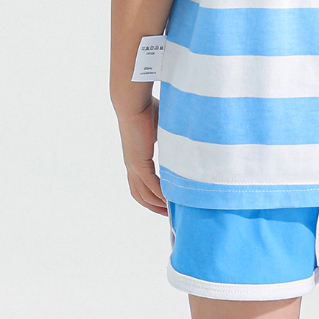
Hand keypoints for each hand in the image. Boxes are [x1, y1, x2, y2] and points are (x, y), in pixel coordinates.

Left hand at [117, 97, 167, 214]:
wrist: (133, 103)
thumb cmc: (147, 109)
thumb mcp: (162, 128)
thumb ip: (170, 138)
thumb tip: (186, 137)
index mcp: (136, 158)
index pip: (141, 184)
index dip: (151, 196)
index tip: (165, 203)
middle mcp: (132, 165)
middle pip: (140, 195)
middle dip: (154, 207)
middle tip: (169, 215)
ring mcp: (134, 165)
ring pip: (144, 193)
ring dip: (158, 204)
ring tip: (172, 212)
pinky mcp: (138, 162)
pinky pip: (151, 185)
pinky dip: (160, 195)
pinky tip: (170, 201)